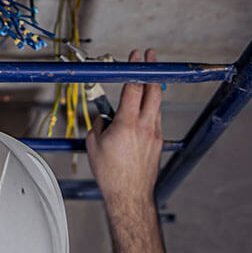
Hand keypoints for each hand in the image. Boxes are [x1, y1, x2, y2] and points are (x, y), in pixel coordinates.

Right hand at [86, 48, 162, 209]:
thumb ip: (97, 125)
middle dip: (152, 70)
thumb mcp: (93, 145)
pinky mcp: (157, 142)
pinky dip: (151, 107)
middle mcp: (144, 126)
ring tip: (148, 77)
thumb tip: (101, 118)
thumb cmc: (111, 174)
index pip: (134, 87)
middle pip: (153, 91)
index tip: (136, 56)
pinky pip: (156, 118)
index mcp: (127, 123)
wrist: (129, 196)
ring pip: (156, 104)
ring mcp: (154, 134)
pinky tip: (145, 106)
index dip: (135, 68)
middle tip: (151, 57)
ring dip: (153, 88)